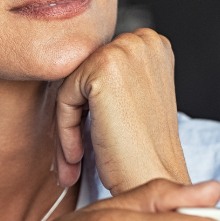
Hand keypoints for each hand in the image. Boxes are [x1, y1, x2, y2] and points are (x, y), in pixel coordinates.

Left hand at [54, 29, 188, 194]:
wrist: (155, 180)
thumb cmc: (144, 151)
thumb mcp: (133, 100)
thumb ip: (112, 77)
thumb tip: (68, 67)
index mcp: (153, 44)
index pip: (98, 67)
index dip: (90, 107)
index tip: (88, 139)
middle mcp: (143, 40)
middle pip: (83, 75)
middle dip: (76, 117)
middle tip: (75, 157)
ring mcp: (125, 50)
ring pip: (71, 87)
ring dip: (68, 128)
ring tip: (74, 162)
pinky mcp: (103, 67)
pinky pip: (64, 97)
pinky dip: (65, 131)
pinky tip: (77, 157)